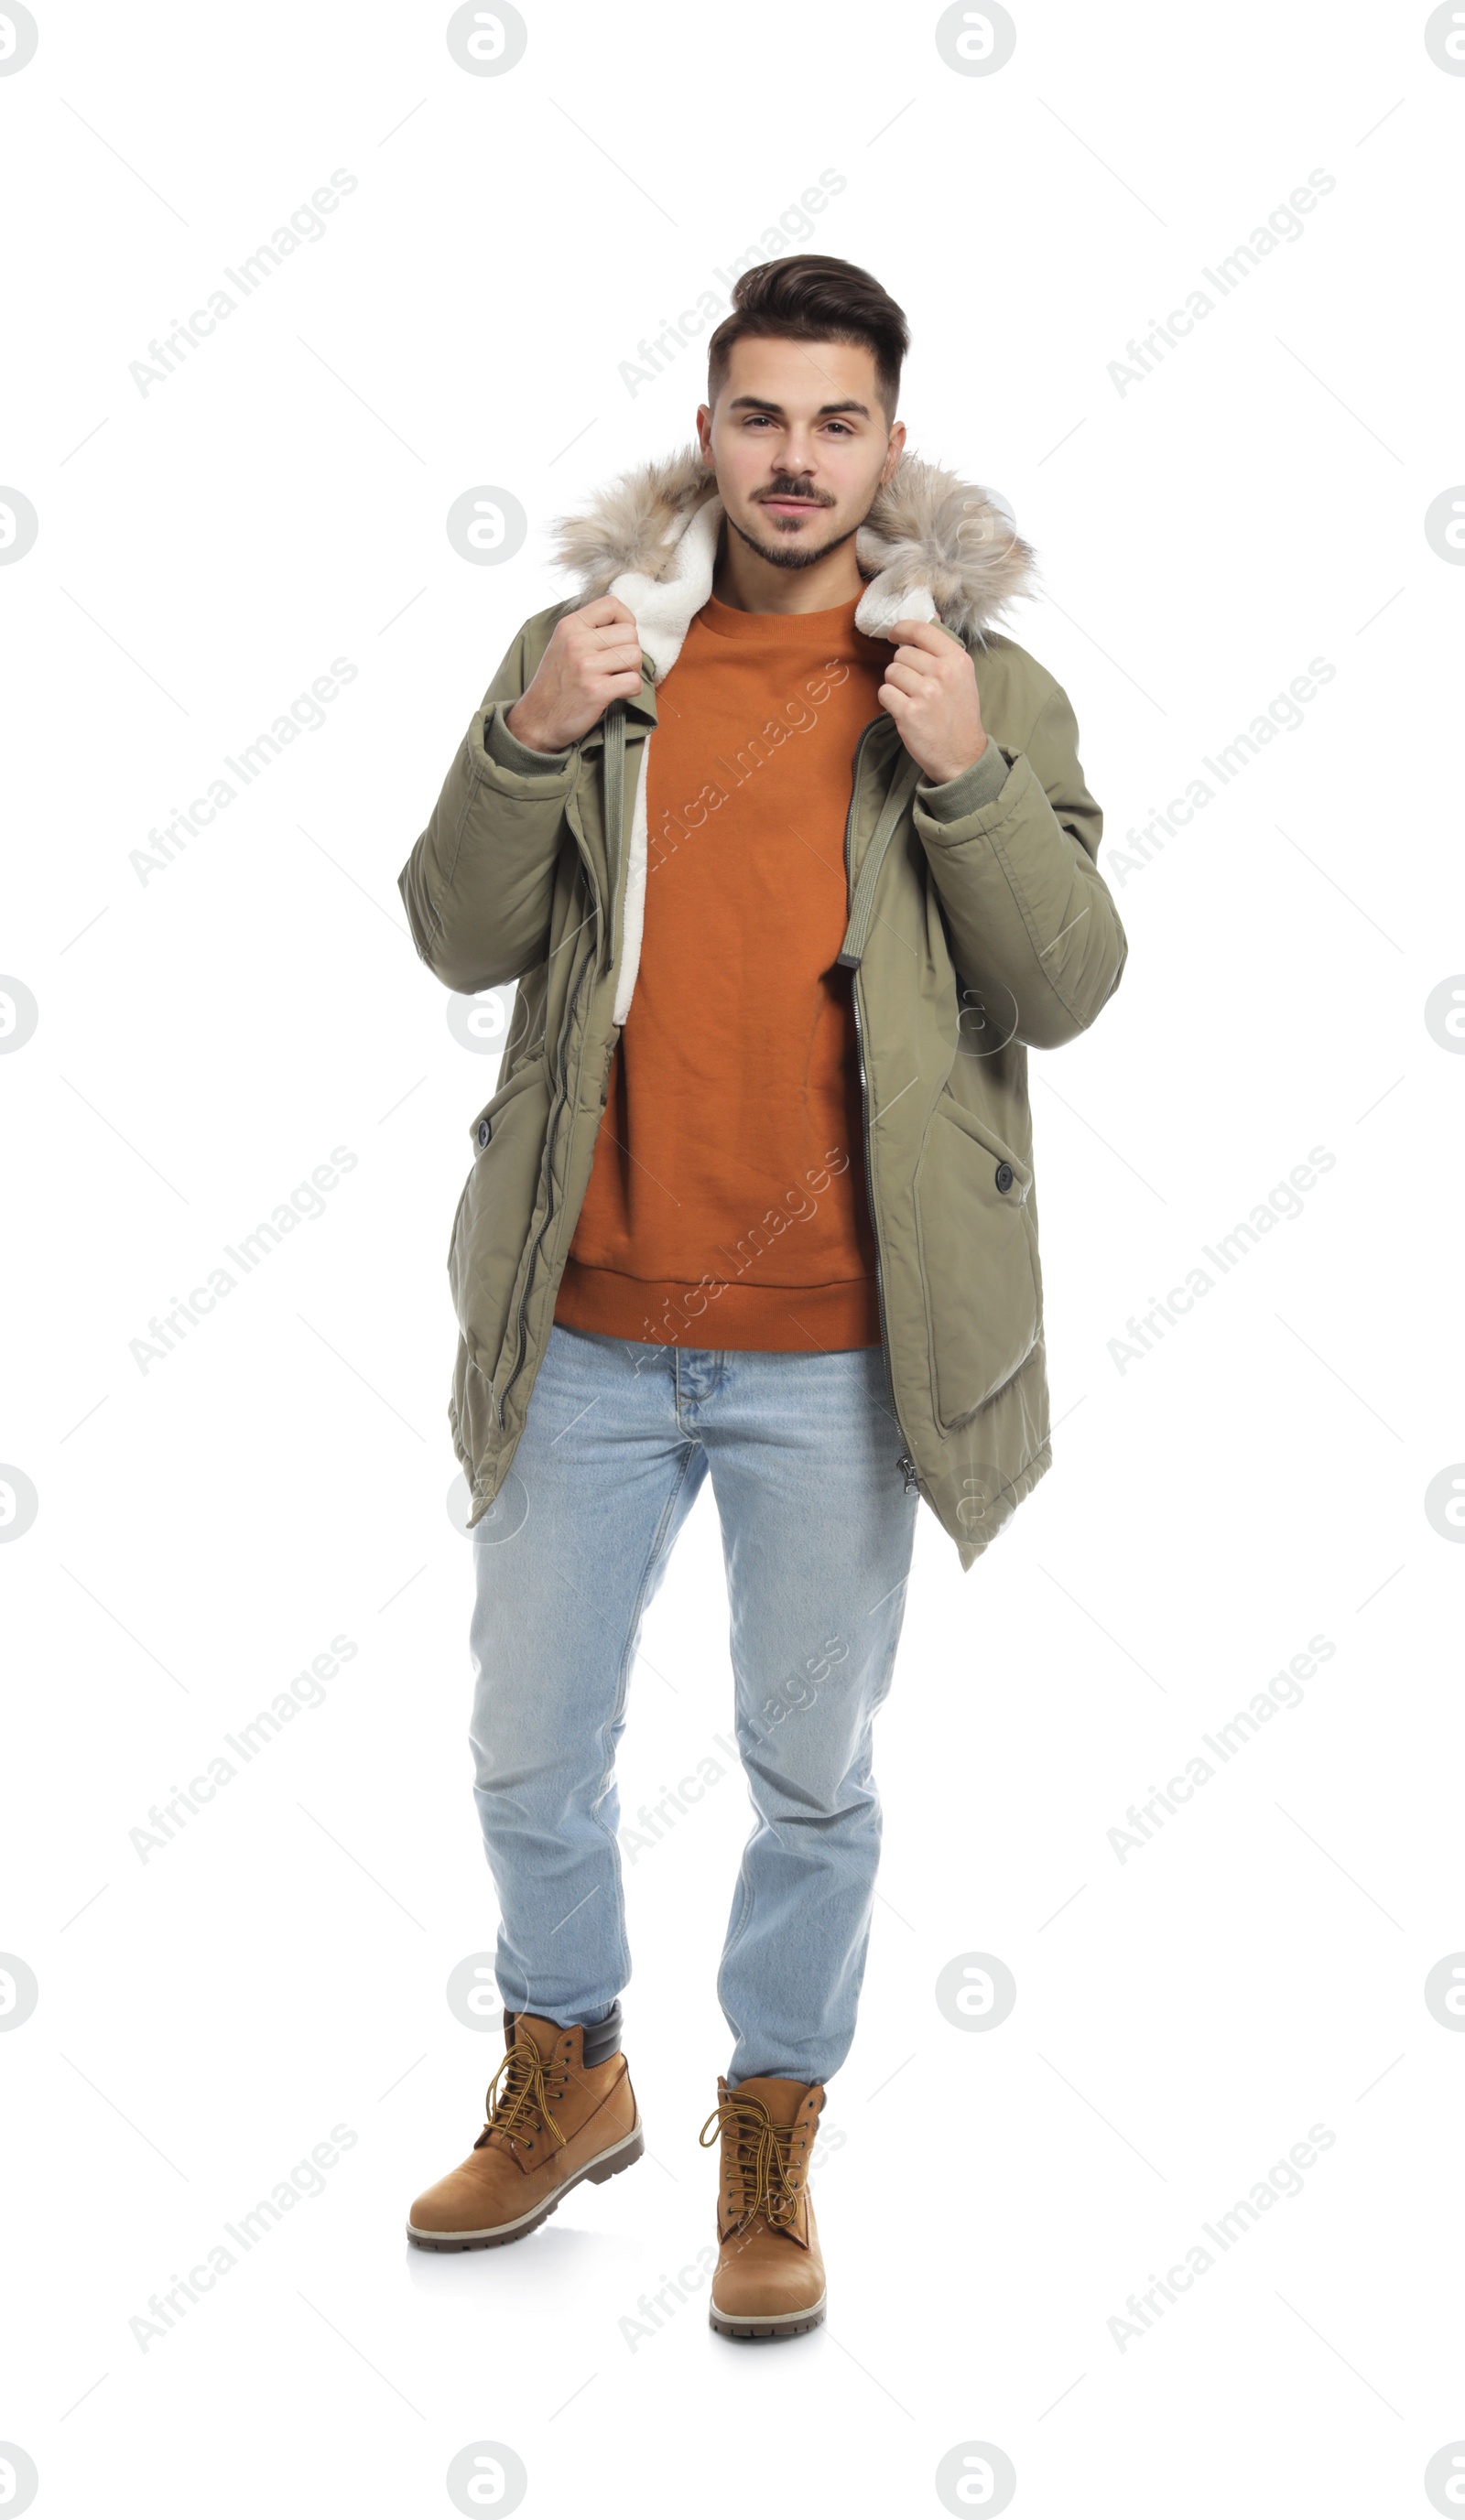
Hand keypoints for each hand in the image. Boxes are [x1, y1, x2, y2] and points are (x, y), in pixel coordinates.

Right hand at [504, 594, 643, 751]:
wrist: (537, 719)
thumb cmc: (555, 683)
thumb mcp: (562, 644)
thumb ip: (589, 629)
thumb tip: (626, 623)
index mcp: (569, 625)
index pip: (612, 604)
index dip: (625, 620)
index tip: (619, 638)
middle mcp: (576, 641)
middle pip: (630, 633)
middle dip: (630, 651)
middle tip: (617, 666)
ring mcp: (585, 666)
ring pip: (635, 656)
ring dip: (632, 671)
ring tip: (616, 679)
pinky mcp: (595, 691)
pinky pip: (634, 682)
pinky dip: (632, 690)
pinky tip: (618, 693)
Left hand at [877, 617, 987, 786]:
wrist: (962, 755)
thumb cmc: (959, 714)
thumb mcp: (962, 676)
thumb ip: (944, 647)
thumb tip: (932, 616)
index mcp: (957, 660)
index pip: (921, 629)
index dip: (902, 629)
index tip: (895, 635)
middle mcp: (943, 673)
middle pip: (902, 654)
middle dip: (902, 667)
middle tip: (914, 684)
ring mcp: (926, 693)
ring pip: (891, 672)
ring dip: (895, 685)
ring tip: (911, 698)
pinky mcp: (909, 713)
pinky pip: (884, 692)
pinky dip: (889, 701)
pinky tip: (903, 709)